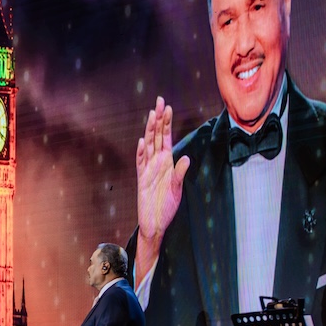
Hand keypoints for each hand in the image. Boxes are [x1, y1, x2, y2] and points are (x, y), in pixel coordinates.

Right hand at [135, 96, 188, 286]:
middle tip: (159, 101)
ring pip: (148, 145)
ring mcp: (147, 170)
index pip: (166, 138)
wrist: (154, 223)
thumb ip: (179, 174)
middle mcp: (157, 163)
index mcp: (167, 162)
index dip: (167, 123)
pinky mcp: (141, 179)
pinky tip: (142, 142)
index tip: (168, 107)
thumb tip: (185, 158)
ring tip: (152, 114)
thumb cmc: (167, 207)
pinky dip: (141, 153)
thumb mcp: (177, 190)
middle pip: (156, 136)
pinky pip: (140, 163)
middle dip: (158, 119)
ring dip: (150, 130)